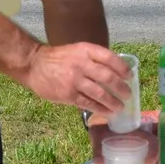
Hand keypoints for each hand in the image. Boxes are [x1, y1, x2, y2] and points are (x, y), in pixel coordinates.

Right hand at [16, 42, 130, 115]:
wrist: (34, 64)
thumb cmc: (59, 58)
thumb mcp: (78, 50)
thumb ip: (94, 59)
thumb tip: (116, 72)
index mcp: (86, 50)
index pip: (110, 58)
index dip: (123, 68)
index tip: (130, 77)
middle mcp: (82, 64)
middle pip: (108, 77)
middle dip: (121, 88)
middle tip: (128, 95)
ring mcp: (75, 80)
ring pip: (100, 93)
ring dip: (113, 102)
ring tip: (120, 107)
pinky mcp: (68, 94)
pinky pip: (88, 103)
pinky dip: (100, 109)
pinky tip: (107, 112)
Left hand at [87, 118, 160, 163]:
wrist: (102, 127)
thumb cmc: (103, 129)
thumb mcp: (99, 137)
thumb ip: (98, 150)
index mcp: (139, 134)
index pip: (153, 143)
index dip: (153, 153)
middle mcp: (146, 145)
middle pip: (157, 159)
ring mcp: (145, 154)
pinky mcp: (141, 163)